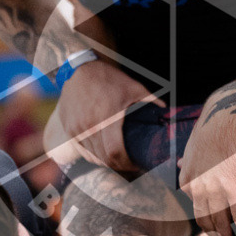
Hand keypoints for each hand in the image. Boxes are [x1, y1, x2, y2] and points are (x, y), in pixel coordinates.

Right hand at [44, 59, 163, 171]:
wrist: (78, 70)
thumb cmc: (108, 78)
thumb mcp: (133, 87)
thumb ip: (151, 101)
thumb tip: (166, 111)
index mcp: (107, 117)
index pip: (115, 152)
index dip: (127, 163)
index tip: (137, 164)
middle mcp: (89, 126)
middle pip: (104, 159)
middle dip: (119, 165)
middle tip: (130, 164)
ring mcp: (77, 129)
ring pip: (93, 157)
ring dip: (107, 162)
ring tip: (118, 159)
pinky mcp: (69, 129)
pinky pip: (82, 151)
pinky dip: (94, 156)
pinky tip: (103, 154)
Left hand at [178, 102, 235, 235]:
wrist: (230, 117)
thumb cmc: (213, 126)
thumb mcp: (192, 143)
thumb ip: (186, 159)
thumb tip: (178, 163)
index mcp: (186, 177)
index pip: (190, 204)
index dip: (199, 217)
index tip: (206, 227)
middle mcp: (197, 187)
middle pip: (203, 217)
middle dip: (210, 234)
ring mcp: (215, 189)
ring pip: (220, 221)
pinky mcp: (234, 188)